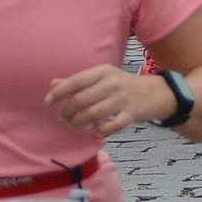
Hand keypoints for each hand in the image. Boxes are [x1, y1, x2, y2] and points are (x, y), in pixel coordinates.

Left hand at [46, 65, 165, 136]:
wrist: (153, 92)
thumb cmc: (122, 85)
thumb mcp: (101, 78)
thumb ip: (77, 82)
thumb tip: (52, 84)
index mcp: (103, 71)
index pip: (76, 81)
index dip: (59, 92)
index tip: (48, 102)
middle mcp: (112, 83)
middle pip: (81, 100)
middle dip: (66, 112)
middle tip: (62, 118)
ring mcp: (122, 99)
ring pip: (92, 114)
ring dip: (78, 123)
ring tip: (73, 126)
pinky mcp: (131, 114)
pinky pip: (110, 126)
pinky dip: (99, 130)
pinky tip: (96, 129)